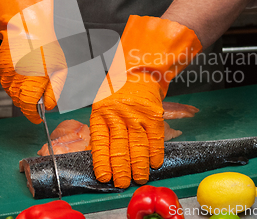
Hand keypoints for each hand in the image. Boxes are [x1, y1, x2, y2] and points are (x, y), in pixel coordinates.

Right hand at [0, 0, 66, 122]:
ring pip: (11, 93)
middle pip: (19, 101)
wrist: (27, 26)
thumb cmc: (47, 45)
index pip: (28, 106)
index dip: (33, 115)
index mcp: (32, 78)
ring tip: (30, 77)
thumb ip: (54, 90)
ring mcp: (4, 73)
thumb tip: (48, 107)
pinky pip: (5, 82)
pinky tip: (21, 70)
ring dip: (20, 92)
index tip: (37, 118)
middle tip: (37, 96)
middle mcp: (15, 77)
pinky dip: (13, 81)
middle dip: (28, 103)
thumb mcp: (60, 68)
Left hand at [90, 71, 164, 187]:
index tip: (105, 178)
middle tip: (123, 184)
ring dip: (140, 165)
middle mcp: (118, 114)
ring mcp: (136, 114)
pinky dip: (156, 152)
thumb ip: (103, 129)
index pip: (101, 142)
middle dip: (121, 169)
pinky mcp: (153, 114)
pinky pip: (155, 137)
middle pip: (120, 146)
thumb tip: (103, 159)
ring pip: (138, 145)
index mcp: (101, 113)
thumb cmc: (117, 93)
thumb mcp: (101, 106)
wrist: (137, 72)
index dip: (103, 162)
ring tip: (140, 178)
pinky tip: (155, 163)